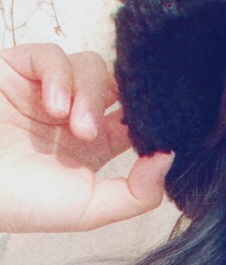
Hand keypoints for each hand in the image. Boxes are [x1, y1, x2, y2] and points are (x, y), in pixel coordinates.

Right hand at [0, 44, 173, 232]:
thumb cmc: (20, 202)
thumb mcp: (89, 209)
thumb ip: (137, 193)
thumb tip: (171, 158)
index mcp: (94, 145)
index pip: (135, 117)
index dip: (149, 116)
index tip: (160, 123)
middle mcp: (73, 114)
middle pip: (118, 86)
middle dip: (118, 103)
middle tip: (99, 131)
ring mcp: (45, 90)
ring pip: (92, 66)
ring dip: (90, 93)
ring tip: (70, 123)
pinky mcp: (16, 69)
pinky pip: (52, 54)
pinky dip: (59, 75)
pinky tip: (52, 105)